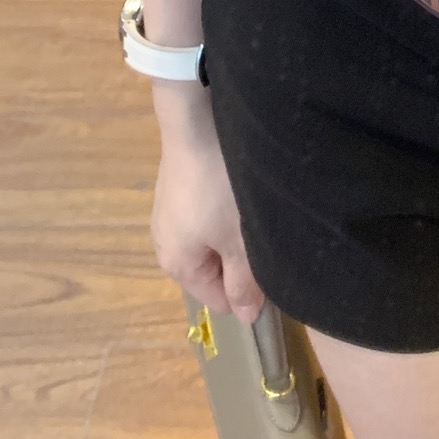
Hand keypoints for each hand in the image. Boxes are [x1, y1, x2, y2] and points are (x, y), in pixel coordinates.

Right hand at [151, 124, 266, 324]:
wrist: (198, 121)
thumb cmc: (221, 188)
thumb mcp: (241, 240)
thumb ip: (245, 281)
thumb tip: (246, 317)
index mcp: (177, 264)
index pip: (219, 300)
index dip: (249, 292)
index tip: (273, 266)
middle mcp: (166, 242)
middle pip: (216, 269)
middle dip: (243, 258)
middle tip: (266, 232)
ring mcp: (171, 211)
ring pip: (216, 237)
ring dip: (238, 229)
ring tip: (256, 208)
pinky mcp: (181, 184)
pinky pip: (210, 212)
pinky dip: (229, 206)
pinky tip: (242, 187)